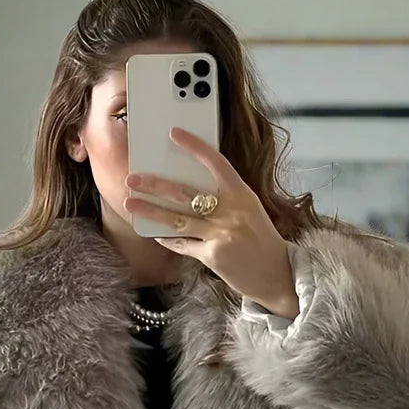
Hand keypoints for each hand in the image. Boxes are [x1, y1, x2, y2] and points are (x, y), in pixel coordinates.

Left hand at [123, 126, 299, 318]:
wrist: (277, 275)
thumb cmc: (261, 241)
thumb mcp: (250, 211)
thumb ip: (226, 198)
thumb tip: (191, 191)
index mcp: (242, 194)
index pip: (216, 163)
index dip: (195, 147)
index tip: (175, 134)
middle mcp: (231, 211)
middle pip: (185, 193)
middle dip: (155, 185)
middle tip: (133, 179)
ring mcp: (221, 234)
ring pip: (177, 220)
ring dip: (150, 212)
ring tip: (131, 205)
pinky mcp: (213, 255)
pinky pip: (183, 244)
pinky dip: (168, 239)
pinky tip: (156, 234)